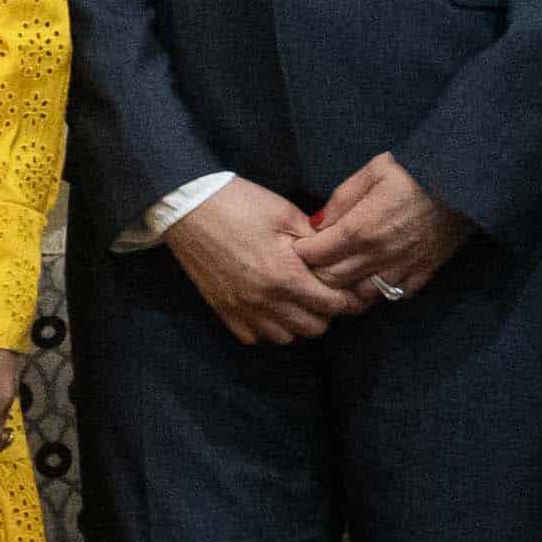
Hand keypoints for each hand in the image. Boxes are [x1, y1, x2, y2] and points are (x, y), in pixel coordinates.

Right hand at [158, 179, 360, 346]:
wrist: (188, 207)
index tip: (353, 293)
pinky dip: (267, 328)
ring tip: (297, 301)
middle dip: (326, 313)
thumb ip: (315, 240)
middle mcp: (265, 300)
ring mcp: (242, 309)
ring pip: (285, 337)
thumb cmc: (239, 204)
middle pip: (313, 328)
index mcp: (285, 275)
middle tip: (324, 293)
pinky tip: (269, 308)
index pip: (332, 305)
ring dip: (297, 323)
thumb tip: (334, 256)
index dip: (349, 301)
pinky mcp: (223, 310)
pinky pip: (254, 337)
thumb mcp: (285, 213)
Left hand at [291, 152, 468, 305]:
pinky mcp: (423, 274)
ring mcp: (403, 268)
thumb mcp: (371, 172)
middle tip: (311, 265)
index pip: (317, 254)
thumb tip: (316, 224)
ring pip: (360, 295)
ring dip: (344, 289)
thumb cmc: (414, 171)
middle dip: (315, 274)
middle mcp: (380, 254)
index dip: (301, 253)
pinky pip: (391, 295)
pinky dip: (375, 292)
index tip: (296, 248)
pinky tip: (368, 281)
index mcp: (362, 228)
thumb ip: (340, 200)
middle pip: (333, 279)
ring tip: (337, 277)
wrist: (464, 181)